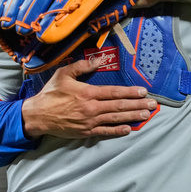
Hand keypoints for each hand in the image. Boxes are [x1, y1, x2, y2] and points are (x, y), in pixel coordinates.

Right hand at [21, 56, 156, 138]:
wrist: (38, 115)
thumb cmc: (51, 93)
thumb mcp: (64, 74)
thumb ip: (82, 66)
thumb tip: (99, 59)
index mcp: (87, 92)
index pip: (114, 92)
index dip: (130, 92)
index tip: (143, 91)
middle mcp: (92, 108)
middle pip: (119, 106)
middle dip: (137, 105)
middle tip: (152, 105)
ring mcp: (90, 121)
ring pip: (115, 118)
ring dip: (132, 117)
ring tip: (146, 115)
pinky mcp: (86, 132)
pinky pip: (105, 131)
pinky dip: (118, 131)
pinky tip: (129, 129)